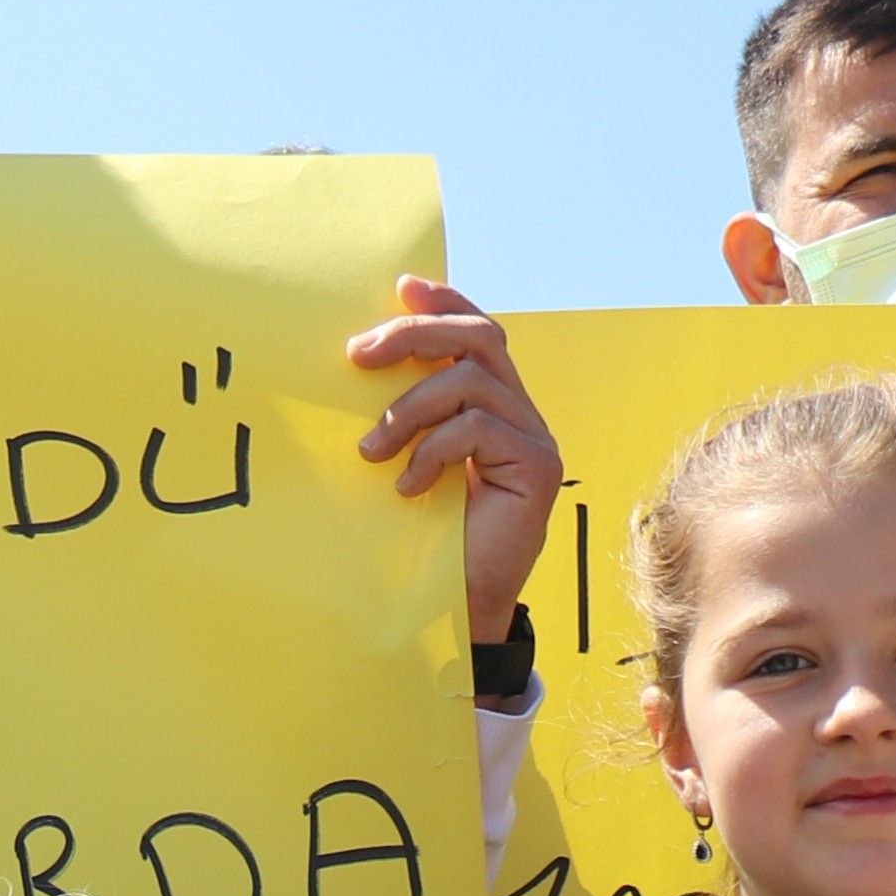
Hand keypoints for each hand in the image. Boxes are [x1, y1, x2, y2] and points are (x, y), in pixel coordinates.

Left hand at [350, 279, 564, 641]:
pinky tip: (407, 487)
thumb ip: (404, 417)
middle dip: (413, 337)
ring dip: (408, 408)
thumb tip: (358, 363)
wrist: (456, 608)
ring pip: (470, 382)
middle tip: (356, 357)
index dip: (444, 303)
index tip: (401, 287)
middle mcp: (521, 413)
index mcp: (492, 404)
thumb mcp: (406, 462)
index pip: (477, 331)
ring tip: (371, 451)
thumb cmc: (423, 539)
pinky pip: (478, 428)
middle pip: (477, 339)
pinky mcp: (539, 467)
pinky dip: (432, 451)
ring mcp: (535, 438)